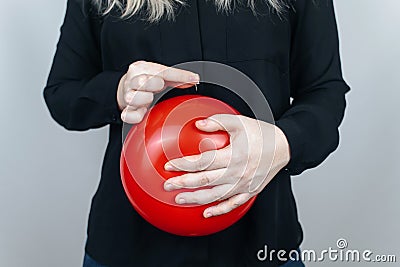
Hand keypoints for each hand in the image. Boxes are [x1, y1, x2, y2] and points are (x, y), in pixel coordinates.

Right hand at [117, 60, 199, 122]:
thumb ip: (175, 78)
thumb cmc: (144, 82)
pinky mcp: (125, 111)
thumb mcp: (158, 75)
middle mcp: (132, 82)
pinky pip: (127, 115)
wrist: (123, 90)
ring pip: (132, 97)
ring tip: (149, 98)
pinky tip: (142, 113)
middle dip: (152, 83)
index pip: (162, 71)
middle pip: (142, 82)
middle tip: (159, 85)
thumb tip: (194, 79)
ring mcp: (127, 97)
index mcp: (141, 69)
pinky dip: (135, 115)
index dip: (179, 75)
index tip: (193, 79)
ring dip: (143, 98)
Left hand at [163, 114, 290, 217]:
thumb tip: (198, 124)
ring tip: (180, 198)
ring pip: (215, 196)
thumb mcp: (239, 122)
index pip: (203, 162)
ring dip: (196, 198)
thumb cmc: (261, 134)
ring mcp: (243, 185)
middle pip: (205, 181)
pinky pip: (232, 204)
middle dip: (184, 183)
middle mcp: (238, 173)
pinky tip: (206, 212)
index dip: (183, 164)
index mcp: (234, 156)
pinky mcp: (249, 192)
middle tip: (167, 184)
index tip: (169, 165)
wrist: (284, 147)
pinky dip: (219, 210)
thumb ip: (218, 121)